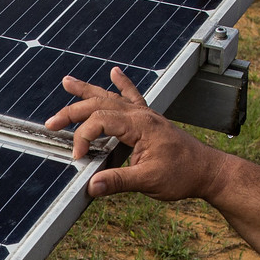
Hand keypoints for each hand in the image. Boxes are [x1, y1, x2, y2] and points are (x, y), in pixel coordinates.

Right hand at [44, 68, 224, 200]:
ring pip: (111, 97)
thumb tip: (91, 186)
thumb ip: (119, 182)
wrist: (208, 171)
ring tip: (67, 81)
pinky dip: (122, 84)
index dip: (84, 138)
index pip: (101, 122)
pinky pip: (133, 96)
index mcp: (140, 125)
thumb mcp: (149, 181)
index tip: (78, 159)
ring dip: (88, 90)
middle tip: (51, 122)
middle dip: (73, 112)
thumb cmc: (183, 174)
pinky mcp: (149, 120)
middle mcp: (141, 115)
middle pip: (100, 105)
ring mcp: (145, 115)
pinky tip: (114, 73)